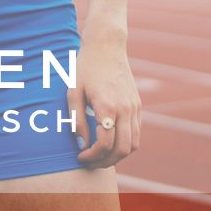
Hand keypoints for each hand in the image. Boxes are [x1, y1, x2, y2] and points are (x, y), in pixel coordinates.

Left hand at [70, 17, 140, 168]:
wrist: (106, 47)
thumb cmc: (85, 67)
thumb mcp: (73, 90)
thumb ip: (76, 119)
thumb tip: (81, 143)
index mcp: (107, 106)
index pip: (104, 144)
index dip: (92, 156)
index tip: (80, 157)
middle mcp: (125, 109)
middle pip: (122, 150)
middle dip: (106, 162)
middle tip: (90, 163)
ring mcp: (134, 108)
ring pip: (133, 144)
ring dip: (118, 156)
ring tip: (100, 157)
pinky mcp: (137, 106)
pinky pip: (136, 133)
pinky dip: (126, 144)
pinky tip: (110, 144)